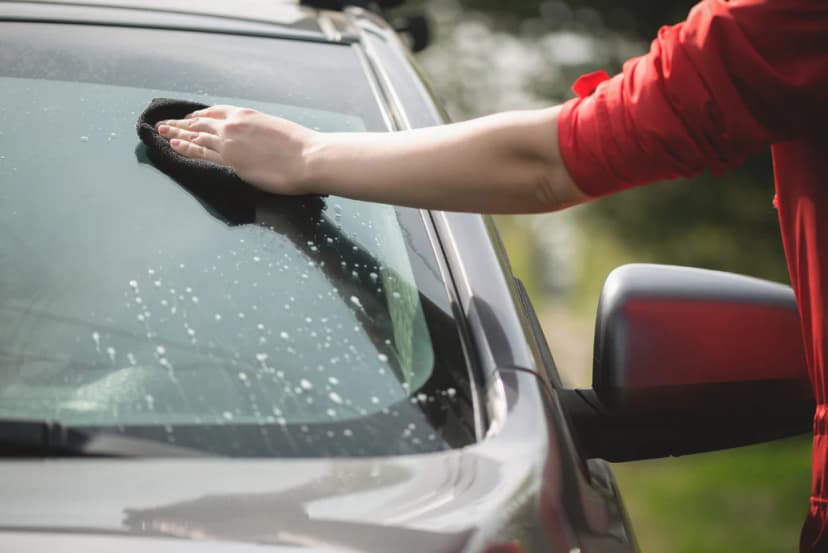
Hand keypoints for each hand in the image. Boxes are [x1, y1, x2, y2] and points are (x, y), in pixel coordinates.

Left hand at [156, 105, 319, 195]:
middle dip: (180, 122)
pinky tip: (172, 144)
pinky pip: (199, 152)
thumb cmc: (302, 147)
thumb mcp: (278, 129)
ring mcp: (229, 142)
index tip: (190, 117)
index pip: (216, 112)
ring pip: (195, 135)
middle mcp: (233, 124)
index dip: (200, 115)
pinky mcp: (229, 160)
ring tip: (160, 131)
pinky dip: (184, 147)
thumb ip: (261, 131)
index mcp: (247, 114)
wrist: (309, 158)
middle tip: (164, 122)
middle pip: (199, 122)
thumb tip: (257, 139)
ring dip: (175, 132)